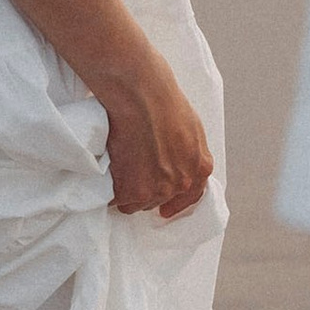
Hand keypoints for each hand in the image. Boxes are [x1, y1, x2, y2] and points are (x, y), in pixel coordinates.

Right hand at [97, 55, 214, 219]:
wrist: (141, 98)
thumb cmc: (162, 102)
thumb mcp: (190, 127)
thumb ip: (187, 151)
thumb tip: (177, 159)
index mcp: (198, 167)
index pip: (191, 195)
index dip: (177, 204)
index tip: (166, 211)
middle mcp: (180, 183)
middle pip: (160, 199)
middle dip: (147, 189)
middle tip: (133, 173)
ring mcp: (155, 190)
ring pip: (137, 203)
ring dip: (127, 191)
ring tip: (120, 168)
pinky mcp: (130, 192)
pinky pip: (117, 201)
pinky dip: (111, 190)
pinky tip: (110, 171)